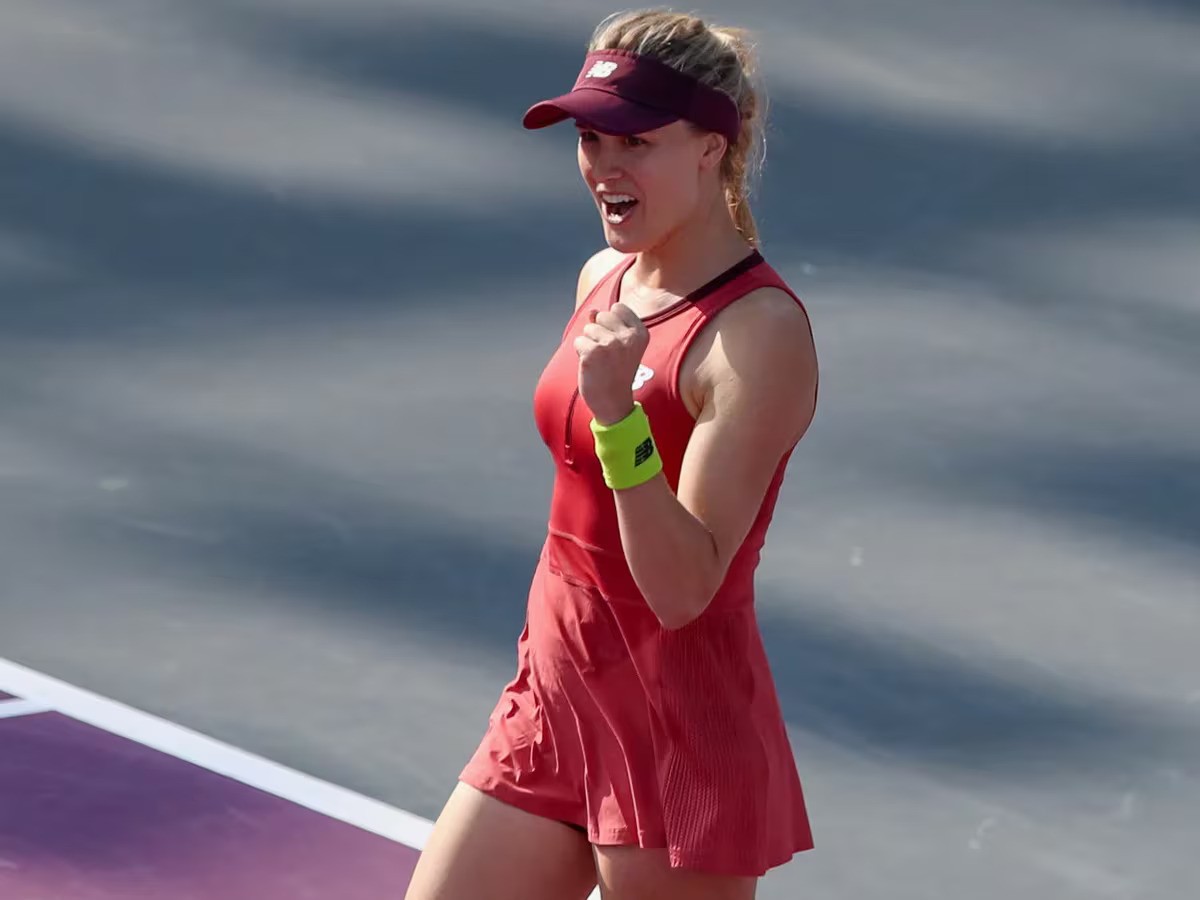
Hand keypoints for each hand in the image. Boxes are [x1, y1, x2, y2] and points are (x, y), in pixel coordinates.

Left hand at [573, 303, 648, 425]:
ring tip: (600, 361)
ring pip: (588, 328)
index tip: (617, 344)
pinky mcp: (592, 353)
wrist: (613, 402)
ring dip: (589, 343)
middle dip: (599, 332)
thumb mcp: (621, 345)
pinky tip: (591, 366)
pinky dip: (581, 353)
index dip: (611, 323)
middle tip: (607, 355)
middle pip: (602, 315)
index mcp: (640, 333)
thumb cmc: (616, 372)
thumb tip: (592, 311)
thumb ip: (609, 324)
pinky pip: (578, 341)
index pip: (618, 308)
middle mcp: (627, 337)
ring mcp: (610, 344)